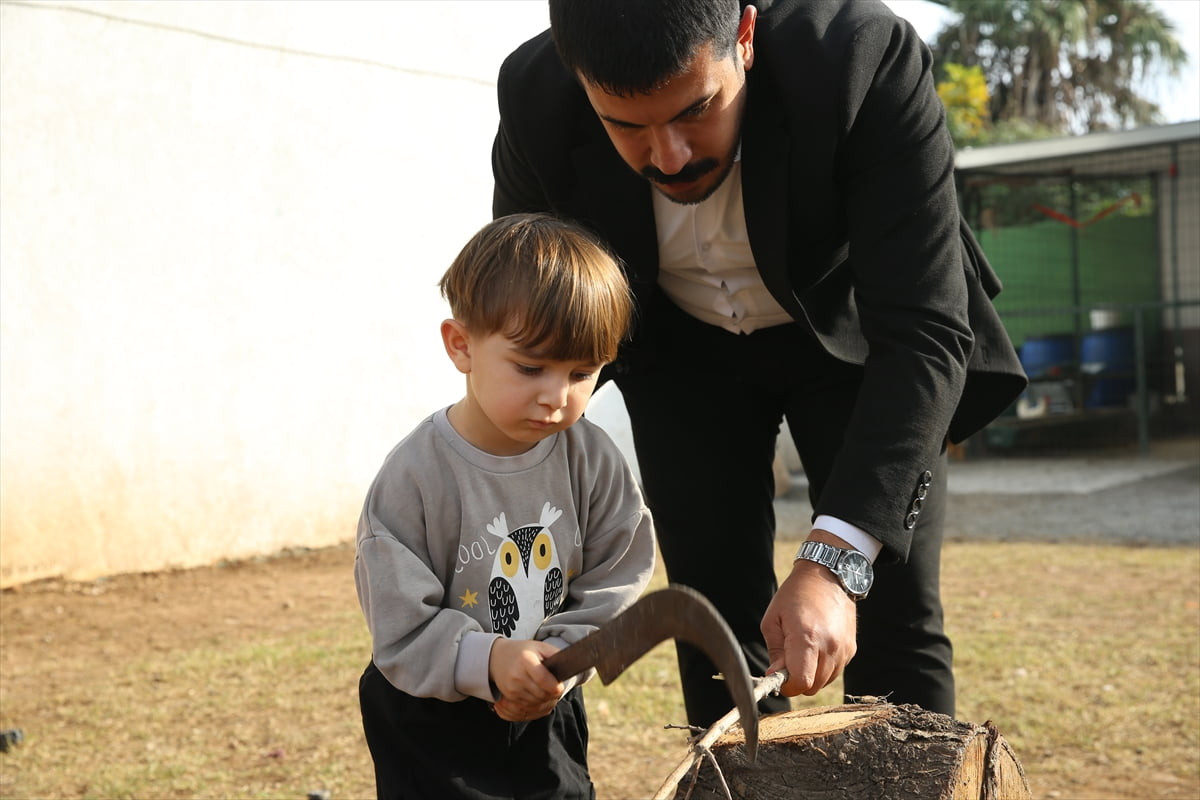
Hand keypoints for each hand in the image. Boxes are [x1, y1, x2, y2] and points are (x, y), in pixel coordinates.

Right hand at [488, 638, 563, 720]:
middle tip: (555, 689)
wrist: (496, 658)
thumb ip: (555, 654)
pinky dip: (537, 708)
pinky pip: (527, 710)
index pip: (543, 680)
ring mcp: (511, 689)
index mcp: (525, 660)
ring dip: (546, 702)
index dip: (555, 687)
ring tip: (548, 693)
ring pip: (536, 705)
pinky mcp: (509, 698)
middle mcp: (517, 676)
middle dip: (552, 695)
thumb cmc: (522, 652)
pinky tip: (540, 700)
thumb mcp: (539, 647)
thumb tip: (570, 665)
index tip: (559, 686)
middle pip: (541, 695)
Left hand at [760, 555, 857, 697]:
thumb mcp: (773, 620)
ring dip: (812, 674)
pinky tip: (818, 646)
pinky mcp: (851, 649)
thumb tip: (774, 676)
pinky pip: (836, 671)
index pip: (801, 682)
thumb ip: (775, 652)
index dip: (787, 685)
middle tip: (789, 660)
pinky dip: (824, 667)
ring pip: (825, 682)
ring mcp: (843, 649)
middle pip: (813, 686)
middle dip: (798, 680)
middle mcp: (829, 647)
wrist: (826, 576)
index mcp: (806, 638)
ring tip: (804, 650)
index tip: (779, 676)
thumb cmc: (794, 596)